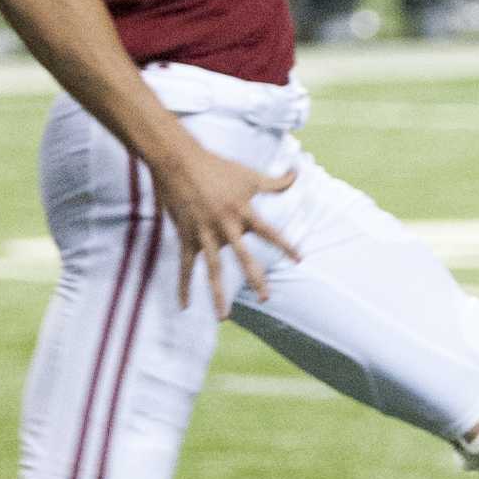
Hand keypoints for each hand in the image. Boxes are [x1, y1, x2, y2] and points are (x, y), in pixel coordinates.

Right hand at [157, 129, 299, 319]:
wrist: (178, 161)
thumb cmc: (217, 167)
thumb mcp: (249, 174)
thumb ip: (275, 181)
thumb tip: (298, 172)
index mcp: (243, 211)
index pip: (269, 232)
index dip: (285, 245)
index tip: (299, 259)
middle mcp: (225, 225)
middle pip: (243, 256)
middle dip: (255, 278)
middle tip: (266, 297)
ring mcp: (204, 233)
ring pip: (213, 269)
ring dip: (218, 294)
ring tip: (223, 316)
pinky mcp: (186, 237)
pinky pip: (185, 266)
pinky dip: (183, 286)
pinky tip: (185, 305)